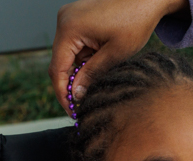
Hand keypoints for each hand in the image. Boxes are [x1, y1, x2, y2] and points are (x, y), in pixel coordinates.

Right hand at [49, 0, 189, 111]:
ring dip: (80, 72)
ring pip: (68, 55)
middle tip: (82, 105)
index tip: (72, 111)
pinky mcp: (78, 19)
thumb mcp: (114, 54)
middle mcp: (64, 20)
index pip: (57, 69)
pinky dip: (84, 60)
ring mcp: (70, 18)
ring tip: (95, 84)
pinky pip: (75, 45)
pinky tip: (98, 66)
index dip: (63, 94)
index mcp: (69, 28)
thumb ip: (92, 75)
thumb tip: (76, 95)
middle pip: (60, 63)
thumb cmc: (135, 21)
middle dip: (71, 85)